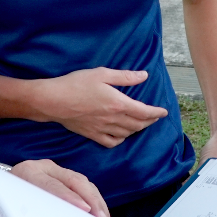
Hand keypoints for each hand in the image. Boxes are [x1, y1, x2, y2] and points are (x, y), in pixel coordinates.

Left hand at [12, 159, 110, 216]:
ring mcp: (54, 170)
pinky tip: (101, 215)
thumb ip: (31, 214)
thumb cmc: (5, 201)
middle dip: (92, 200)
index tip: (85, 210)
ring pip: (83, 182)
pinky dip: (94, 201)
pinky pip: (84, 186)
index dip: (70, 197)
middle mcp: (43, 167)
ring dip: (97, 202)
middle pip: (75, 180)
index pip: (52, 185)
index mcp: (28, 173)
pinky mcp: (62, 175)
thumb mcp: (13, 206)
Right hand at [30, 68, 167, 147]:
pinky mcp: (92, 134)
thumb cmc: (76, 84)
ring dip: (137, 129)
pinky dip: (121, 139)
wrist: (53, 101)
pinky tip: (122, 134)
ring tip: (141, 123)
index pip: (144, 111)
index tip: (163, 112)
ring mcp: (103, 129)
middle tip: (155, 116)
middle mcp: (113, 119)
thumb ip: (125, 77)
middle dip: (150, 121)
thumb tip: (144, 76)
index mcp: (118, 103)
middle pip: (138, 124)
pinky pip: (112, 142)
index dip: (156, 113)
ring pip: (127, 133)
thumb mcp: (102, 74)